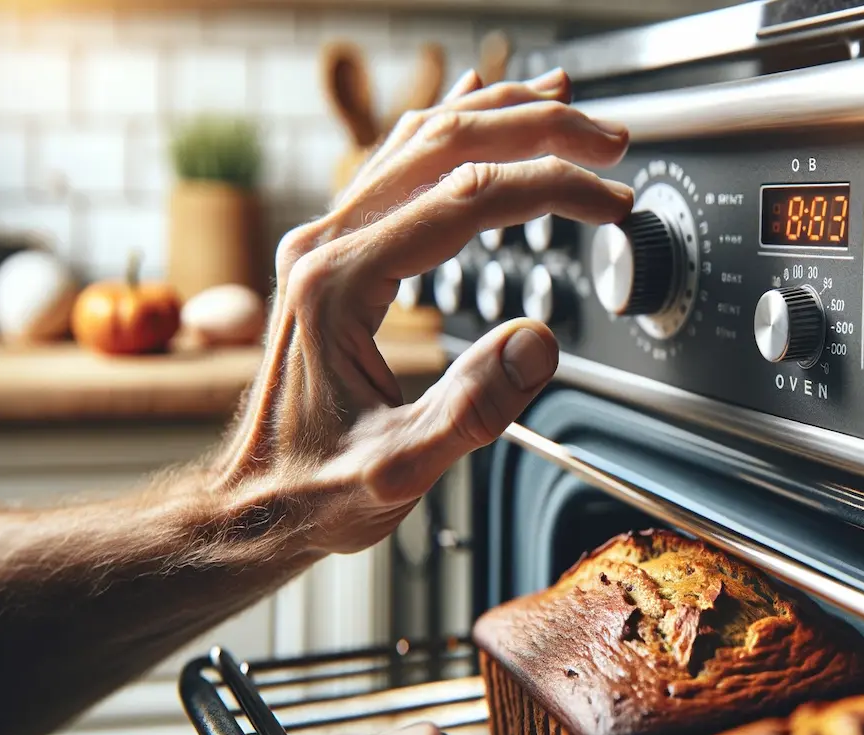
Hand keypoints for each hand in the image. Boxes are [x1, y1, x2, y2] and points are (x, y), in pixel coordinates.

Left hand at [212, 67, 631, 554]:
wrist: (255, 502)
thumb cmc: (315, 489)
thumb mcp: (398, 471)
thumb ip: (472, 410)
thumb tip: (537, 342)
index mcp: (338, 286)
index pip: (464, 200)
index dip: (549, 189)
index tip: (609, 202)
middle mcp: (323, 246)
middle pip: (443, 144)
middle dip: (536, 128)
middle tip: (607, 140)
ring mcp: (324, 243)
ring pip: (418, 139)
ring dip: (497, 113)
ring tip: (564, 102)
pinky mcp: (334, 254)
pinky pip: (396, 163)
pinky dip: (451, 129)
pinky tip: (479, 110)